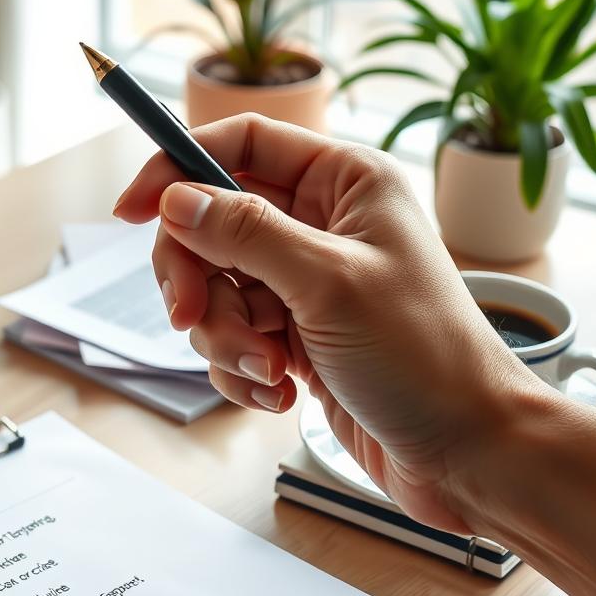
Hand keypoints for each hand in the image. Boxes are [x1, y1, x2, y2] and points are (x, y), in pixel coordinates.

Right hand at [113, 114, 539, 534]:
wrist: (465, 452)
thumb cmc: (425, 356)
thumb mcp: (329, 283)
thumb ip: (246, 233)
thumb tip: (176, 199)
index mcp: (344, 182)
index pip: (242, 143)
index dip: (179, 168)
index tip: (130, 211)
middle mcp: (322, 223)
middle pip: (212, 222)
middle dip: (197, 276)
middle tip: (192, 317)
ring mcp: (305, 281)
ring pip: (216, 286)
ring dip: (225, 334)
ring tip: (269, 370)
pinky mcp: (296, 334)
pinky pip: (233, 335)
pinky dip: (242, 367)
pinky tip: (280, 393)